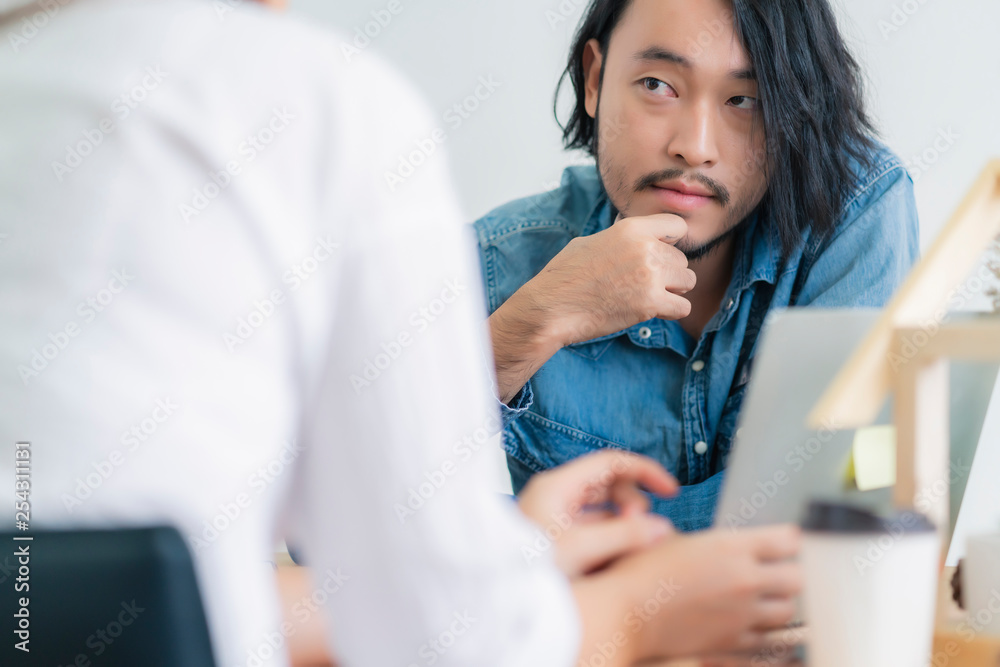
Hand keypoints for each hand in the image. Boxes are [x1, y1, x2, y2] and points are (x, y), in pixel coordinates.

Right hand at [488, 213, 694, 402]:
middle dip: (668, 271)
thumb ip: (619, 237)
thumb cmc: (565, 277)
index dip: (672, 240)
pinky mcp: (650, 304)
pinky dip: (672, 311)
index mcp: (630, 228)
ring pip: (687, 281)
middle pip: (681, 258)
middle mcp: (644, 248)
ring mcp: (650, 276)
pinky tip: (654, 311)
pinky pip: (683, 306)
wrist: (551, 308)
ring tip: (650, 296)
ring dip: (673, 290)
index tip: (662, 252)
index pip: (677, 225)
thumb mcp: (591, 242)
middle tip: (646, 283)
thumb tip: (632, 231)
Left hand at [517, 450, 678, 576]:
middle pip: (608, 484)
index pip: (611, 463)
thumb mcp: (580, 550)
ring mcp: (554, 516)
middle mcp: (555, 495)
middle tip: (640, 531)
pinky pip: (591, 527)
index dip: (645, 472)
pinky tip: (617, 557)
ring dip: (622, 523)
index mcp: (558, 485)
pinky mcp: (555, 537)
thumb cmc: (528, 569)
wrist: (495, 600)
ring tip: (632, 547)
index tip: (671, 491)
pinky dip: (609, 537)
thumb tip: (663, 528)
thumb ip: (624, 536)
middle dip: (632, 503)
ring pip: (601, 508)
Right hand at [601, 525, 801, 660]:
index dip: (789, 540)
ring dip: (781, 603)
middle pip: (798, 577)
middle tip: (778, 571)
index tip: (784, 543)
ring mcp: (742, 614)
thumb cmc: (640, 571)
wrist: (625, 612)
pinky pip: (770, 639)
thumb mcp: (676, 540)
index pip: (788, 540)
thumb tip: (728, 544)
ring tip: (767, 599)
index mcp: (730, 545)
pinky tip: (754, 624)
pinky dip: (767, 632)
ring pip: (789, 610)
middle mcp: (744, 579)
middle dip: (790, 572)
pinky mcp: (734, 642)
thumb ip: (710, 542)